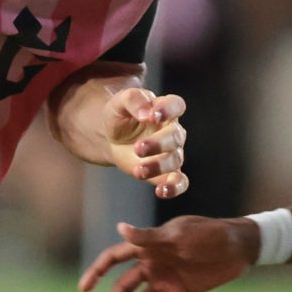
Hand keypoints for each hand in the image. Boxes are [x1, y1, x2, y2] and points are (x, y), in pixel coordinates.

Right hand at [78, 215, 257, 291]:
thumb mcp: (180, 235)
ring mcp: (164, 281)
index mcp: (148, 247)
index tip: (84, 288)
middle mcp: (151, 265)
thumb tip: (120, 228)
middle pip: (124, 289)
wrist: (239, 247)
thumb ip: (149, 237)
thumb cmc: (209, 234)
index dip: (97, 271)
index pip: (114, 258)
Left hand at [99, 85, 190, 199]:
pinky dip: (175, 188)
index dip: (168, 109)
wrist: (111, 139)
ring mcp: (171, 152)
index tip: (153, 115)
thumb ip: (133, 100)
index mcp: (163, 110)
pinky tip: (162, 191)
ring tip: (138, 170)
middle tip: (138, 148)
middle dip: (159, 143)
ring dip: (158, 166)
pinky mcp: (166, 172)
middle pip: (176, 136)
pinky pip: (180, 181)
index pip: (176, 105)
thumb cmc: (119, 116)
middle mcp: (172, 130)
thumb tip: (147, 113)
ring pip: (175, 159)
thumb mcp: (119, 102)